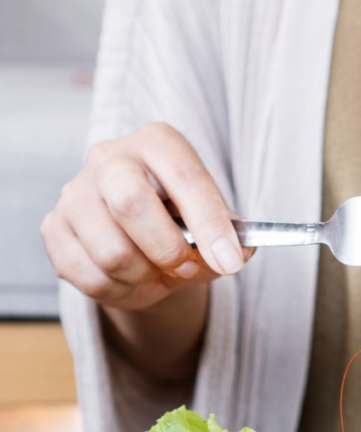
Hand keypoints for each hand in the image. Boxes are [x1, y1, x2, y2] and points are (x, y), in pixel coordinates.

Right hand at [41, 122, 253, 312]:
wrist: (140, 238)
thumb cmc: (182, 222)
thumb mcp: (215, 224)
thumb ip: (230, 237)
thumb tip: (236, 254)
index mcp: (157, 142)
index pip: (185, 178)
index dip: (209, 224)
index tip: (228, 260)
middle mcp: (109, 157)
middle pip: (131, 204)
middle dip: (167, 249)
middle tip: (186, 265)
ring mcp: (74, 193)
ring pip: (111, 252)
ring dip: (145, 274)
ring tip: (157, 269)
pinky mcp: (53, 229)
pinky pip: (90, 276)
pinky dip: (120, 289)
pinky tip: (130, 276)